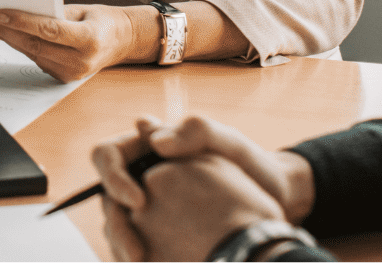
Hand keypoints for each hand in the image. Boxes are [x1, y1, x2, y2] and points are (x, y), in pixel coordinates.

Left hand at [0, 4, 137, 81]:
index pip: (49, 30)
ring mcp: (72, 73)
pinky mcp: (64, 78)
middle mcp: (81, 60)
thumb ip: (54, 12)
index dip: (22, 22)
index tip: (1, 14)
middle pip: (35, 46)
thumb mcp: (81, 10)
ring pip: (32, 55)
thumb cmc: (102, 21)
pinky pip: (38, 61)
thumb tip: (22, 9)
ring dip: (10, 40)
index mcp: (89, 39)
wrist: (121, 41)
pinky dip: (23, 47)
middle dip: (7, 32)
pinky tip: (10, 36)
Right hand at [93, 115, 315, 259]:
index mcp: (146, 148)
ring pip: (117, 229)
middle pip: (107, 200)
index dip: (113, 178)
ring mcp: (147, 208)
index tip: (139, 202)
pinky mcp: (157, 234)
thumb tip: (154, 141)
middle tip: (137, 253)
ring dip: (125, 250)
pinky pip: (136, 247)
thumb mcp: (228, 143)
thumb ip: (196, 131)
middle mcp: (139, 177)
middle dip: (118, 228)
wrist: (274, 201)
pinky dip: (141, 260)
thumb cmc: (250, 164)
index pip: (106, 155)